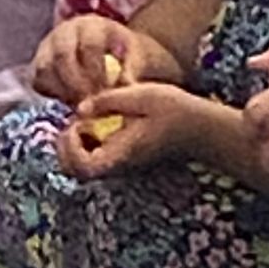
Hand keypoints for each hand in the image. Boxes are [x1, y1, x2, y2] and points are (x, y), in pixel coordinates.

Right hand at [33, 15, 177, 105]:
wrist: (112, 50)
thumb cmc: (126, 53)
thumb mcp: (137, 56)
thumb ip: (133, 69)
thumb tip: (126, 86)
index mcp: (92, 25)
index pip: (89, 46)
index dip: (96, 72)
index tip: (105, 93)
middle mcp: (65, 31)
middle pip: (62, 55)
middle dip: (76, 84)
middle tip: (89, 105)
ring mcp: (48, 45)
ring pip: (45, 67)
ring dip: (62, 90)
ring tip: (79, 106)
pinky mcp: (38, 62)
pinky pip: (37, 79)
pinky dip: (51, 94)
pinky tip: (69, 103)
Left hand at [58, 80, 201, 179]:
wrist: (204, 128)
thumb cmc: (176, 110)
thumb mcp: (141, 95)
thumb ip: (108, 101)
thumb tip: (79, 109)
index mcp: (121, 154)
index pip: (83, 167)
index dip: (70, 146)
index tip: (77, 123)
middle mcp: (119, 165)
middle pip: (77, 172)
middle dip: (65, 148)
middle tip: (72, 123)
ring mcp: (122, 164)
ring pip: (84, 166)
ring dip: (74, 145)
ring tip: (83, 121)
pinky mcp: (125, 158)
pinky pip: (96, 158)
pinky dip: (86, 143)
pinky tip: (96, 122)